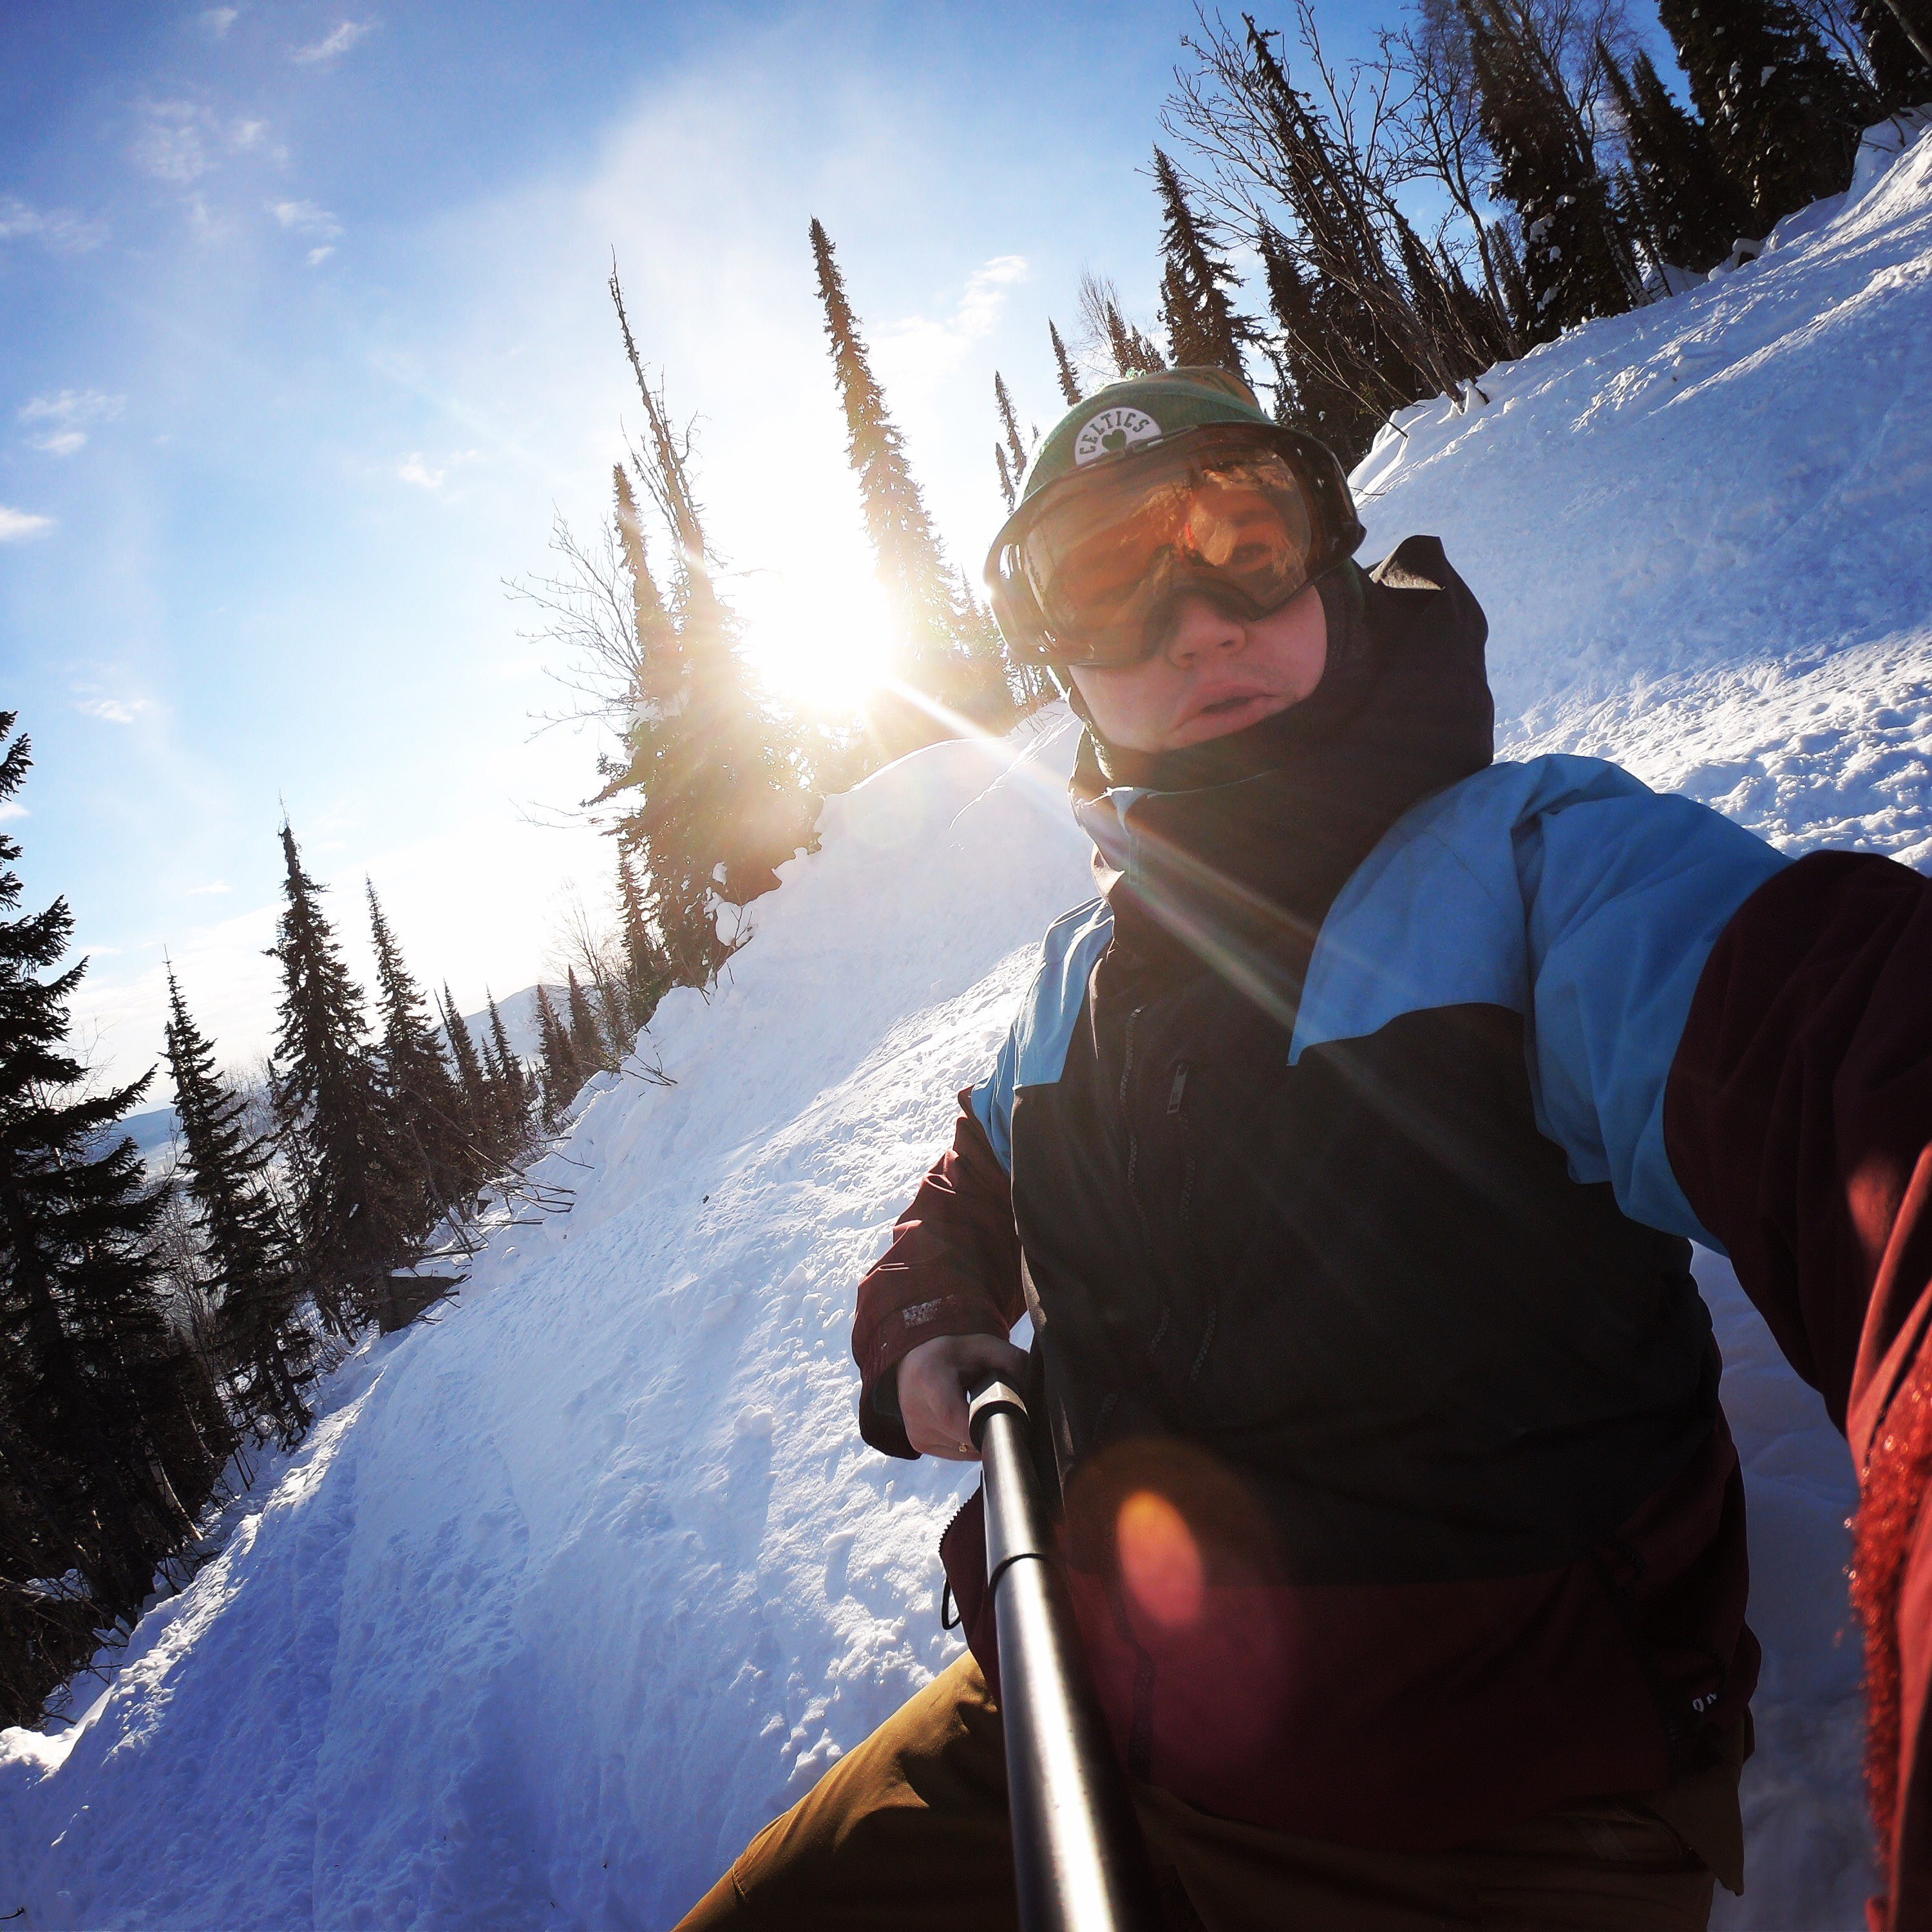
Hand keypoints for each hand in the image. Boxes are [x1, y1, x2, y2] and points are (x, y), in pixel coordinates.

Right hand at [898, 1333, 1029, 1460]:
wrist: (920, 1356)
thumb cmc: (956, 1351)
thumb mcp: (987, 1346)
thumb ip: (1014, 1363)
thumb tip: (1030, 1396)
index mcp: (928, 1380)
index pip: (955, 1418)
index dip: (984, 1427)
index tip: (1005, 1421)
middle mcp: (915, 1409)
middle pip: (964, 1439)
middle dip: (989, 1430)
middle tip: (998, 1411)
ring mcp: (915, 1430)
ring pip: (962, 1451)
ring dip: (977, 1438)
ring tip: (977, 1412)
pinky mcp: (917, 1442)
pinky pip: (954, 1453)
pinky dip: (966, 1442)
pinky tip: (966, 1421)